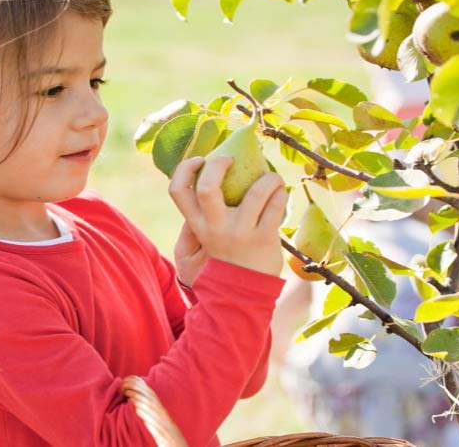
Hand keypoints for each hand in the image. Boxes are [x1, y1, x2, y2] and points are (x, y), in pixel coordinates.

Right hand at [168, 156, 287, 276]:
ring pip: (256, 193)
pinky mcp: (265, 238)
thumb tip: (199, 194)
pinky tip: (279, 193)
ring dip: (267, 178)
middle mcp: (216, 227)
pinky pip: (276, 206)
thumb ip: (191, 226)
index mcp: (197, 225)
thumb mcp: (192, 251)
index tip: (200, 160)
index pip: (178, 190)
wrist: (240, 298)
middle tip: (231, 159)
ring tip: (270, 178)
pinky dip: (280, 193)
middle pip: (208, 187)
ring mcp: (241, 232)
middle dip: (218, 163)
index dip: (186, 168)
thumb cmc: (217, 267)